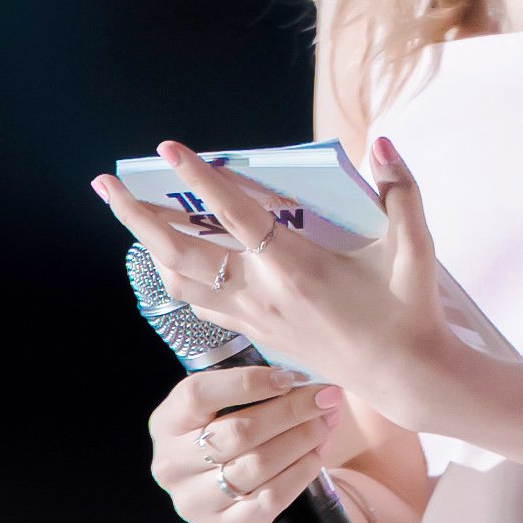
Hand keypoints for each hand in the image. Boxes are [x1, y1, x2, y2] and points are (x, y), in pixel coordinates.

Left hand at [92, 136, 455, 426]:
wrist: (404, 377)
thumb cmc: (409, 310)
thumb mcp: (415, 249)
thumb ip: (401, 191)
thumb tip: (382, 145)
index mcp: (296, 268)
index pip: (236, 215)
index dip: (201, 180)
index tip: (168, 150)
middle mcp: (263, 294)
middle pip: (182, 252)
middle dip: (138, 216)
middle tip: (107, 183)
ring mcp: (255, 318)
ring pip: (182, 281)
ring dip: (150, 246)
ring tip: (128, 215)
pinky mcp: (257, 334)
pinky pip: (201, 304)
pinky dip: (177, 277)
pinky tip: (170, 260)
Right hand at [148, 365, 338, 522]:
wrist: (234, 495)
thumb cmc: (234, 434)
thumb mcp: (226, 406)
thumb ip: (252, 388)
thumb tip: (304, 379)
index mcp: (168, 423)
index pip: (198, 395)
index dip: (247, 382)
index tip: (288, 377)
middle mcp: (172, 464)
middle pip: (238, 431)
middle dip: (291, 411)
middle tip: (325, 398)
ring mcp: (194, 501)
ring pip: (258, 464)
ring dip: (301, 439)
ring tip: (326, 423)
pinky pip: (270, 498)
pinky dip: (300, 472)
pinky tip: (316, 455)